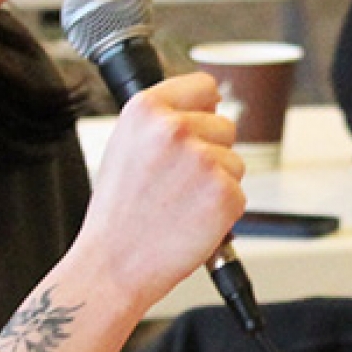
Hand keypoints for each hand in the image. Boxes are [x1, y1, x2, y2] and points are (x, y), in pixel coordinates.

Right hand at [73, 73, 247, 304]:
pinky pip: (239, 193)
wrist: (112, 265)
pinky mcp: (225, 193)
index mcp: (146, 109)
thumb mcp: (126, 146)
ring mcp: (203, 160)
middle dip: (210, 153)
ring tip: (179, 205)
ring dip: (217, 183)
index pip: (203, 86)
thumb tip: (208, 104)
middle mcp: (175, 128)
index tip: (197, 126)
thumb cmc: (119, 213)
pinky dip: (223, 211)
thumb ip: (164, 120)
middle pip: (225, 125)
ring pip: (235, 161)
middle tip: (176, 185)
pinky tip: (192, 221)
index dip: (203, 109)